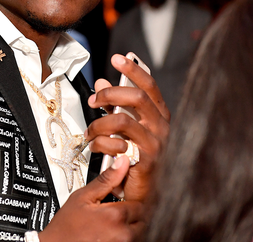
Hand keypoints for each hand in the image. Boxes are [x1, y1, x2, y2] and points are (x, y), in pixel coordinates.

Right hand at [39, 155, 143, 241]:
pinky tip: (111, 233)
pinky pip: (131, 241)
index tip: (122, 201)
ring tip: (112, 223)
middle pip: (142, 219)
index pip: (140, 204)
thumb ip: (106, 180)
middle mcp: (122, 234)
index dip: (131, 200)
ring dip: (130, 226)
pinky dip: (125, 236)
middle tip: (116, 212)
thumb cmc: (66, 226)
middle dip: (132, 214)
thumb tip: (122, 161)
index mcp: (115, 216)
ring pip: (138, 232)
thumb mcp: (83, 197)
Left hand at [84, 54, 170, 201]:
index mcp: (159, 117)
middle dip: (110, 94)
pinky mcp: (145, 160)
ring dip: (99, 123)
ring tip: (90, 132)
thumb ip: (116, 104)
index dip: (134, 70)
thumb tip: (103, 81)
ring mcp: (156, 144)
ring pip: (122, 120)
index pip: (149, 86)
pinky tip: (96, 147)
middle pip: (137, 97)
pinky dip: (101, 143)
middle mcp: (161, 128)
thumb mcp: (124, 128)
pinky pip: (117, 143)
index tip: (117, 58)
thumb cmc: (133, 159)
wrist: (141, 194)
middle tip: (94, 100)